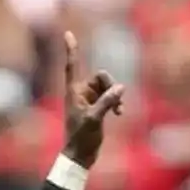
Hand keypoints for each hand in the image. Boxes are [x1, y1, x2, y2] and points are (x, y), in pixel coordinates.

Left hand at [60, 32, 124, 167]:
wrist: (80, 155)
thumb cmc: (81, 138)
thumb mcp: (94, 119)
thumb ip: (107, 102)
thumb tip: (121, 87)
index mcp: (73, 92)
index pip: (72, 66)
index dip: (72, 50)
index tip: (68, 34)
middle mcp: (80, 93)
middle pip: (101, 76)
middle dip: (111, 85)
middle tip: (117, 100)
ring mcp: (89, 100)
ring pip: (108, 86)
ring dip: (116, 96)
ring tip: (119, 111)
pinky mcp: (97, 107)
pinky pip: (111, 96)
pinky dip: (116, 102)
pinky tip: (120, 113)